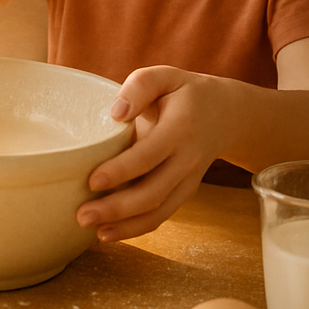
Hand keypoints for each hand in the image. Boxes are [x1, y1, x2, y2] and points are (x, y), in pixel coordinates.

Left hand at [76, 66, 224, 240]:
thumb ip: (140, 86)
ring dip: (126, 226)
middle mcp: (187, 160)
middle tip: (82, 215)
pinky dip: (137, 228)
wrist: (226, 114)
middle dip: (117, 208)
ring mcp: (188, 180)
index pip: (149, 155)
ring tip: (94, 232)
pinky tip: (110, 233)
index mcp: (181, 128)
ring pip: (159, 211)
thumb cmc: (185, 92)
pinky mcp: (183, 192)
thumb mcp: (166, 75)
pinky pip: (162, 215)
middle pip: (153, 192)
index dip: (122, 171)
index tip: (92, 180)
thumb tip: (116, 113)